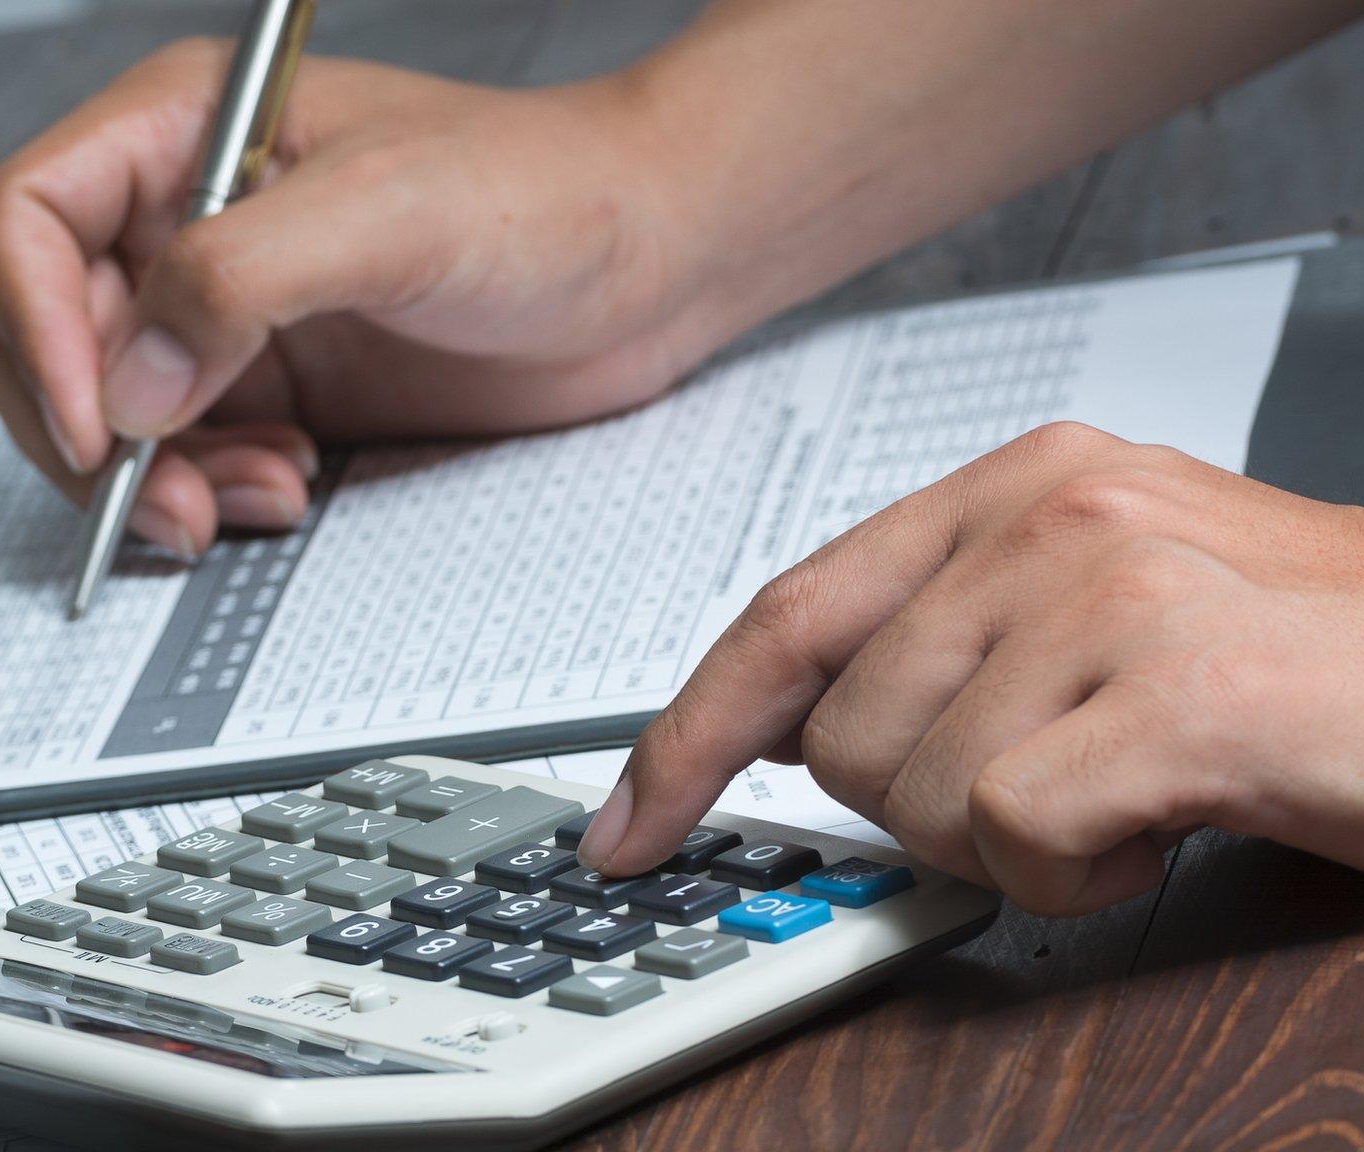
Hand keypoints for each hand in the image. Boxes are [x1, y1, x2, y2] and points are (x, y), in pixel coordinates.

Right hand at [0, 40, 733, 554]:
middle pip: (36, 330)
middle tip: (162, 499)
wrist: (649, 263)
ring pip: (98, 412)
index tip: (95, 420)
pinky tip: (286, 486)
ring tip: (253, 495)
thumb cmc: (546, 193)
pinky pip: (174, 457)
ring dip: (150, 479)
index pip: (21, 216)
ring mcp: (217, 308)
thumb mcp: (392, 214)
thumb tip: (129, 381)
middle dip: (85, 432)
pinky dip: (204, 492)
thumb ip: (243, 276)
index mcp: (182, 130)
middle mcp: (180, 217)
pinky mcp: (261, 384)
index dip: (32, 324)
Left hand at [578, 422, 1363, 914]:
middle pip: (841, 733)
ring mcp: (1109, 590)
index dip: (688, 732)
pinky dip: (1079, 872)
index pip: (789, 612)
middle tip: (1061, 783)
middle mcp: (1050, 513)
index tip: (628, 821)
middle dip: (926, 806)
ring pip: (914, 796)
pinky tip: (1163, 827)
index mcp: (1019, 483)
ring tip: (1134, 793)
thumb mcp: (1108, 606)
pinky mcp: (1173, 689)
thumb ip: (952, 633)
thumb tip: (790, 727)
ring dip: (1015, 843)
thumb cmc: (1308, 661)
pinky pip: (1011, 834)